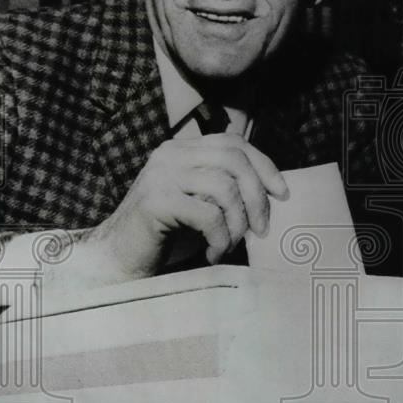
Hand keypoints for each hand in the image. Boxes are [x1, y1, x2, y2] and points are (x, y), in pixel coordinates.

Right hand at [88, 134, 288, 279]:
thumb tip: (272, 192)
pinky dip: (220, 239)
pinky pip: (208, 215)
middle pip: (234, 160)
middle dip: (258, 196)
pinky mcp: (156, 201)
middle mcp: (170, 155)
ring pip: (224, 187)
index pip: (234, 143)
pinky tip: (212, 255)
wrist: (118, 259)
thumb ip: (226, 192)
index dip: (264, 165)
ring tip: (229, 245)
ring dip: (237, 223)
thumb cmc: (165, 237)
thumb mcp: (202, 206)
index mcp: (182, 150)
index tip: (283, 194)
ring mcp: (161, 175)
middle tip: (262, 229)